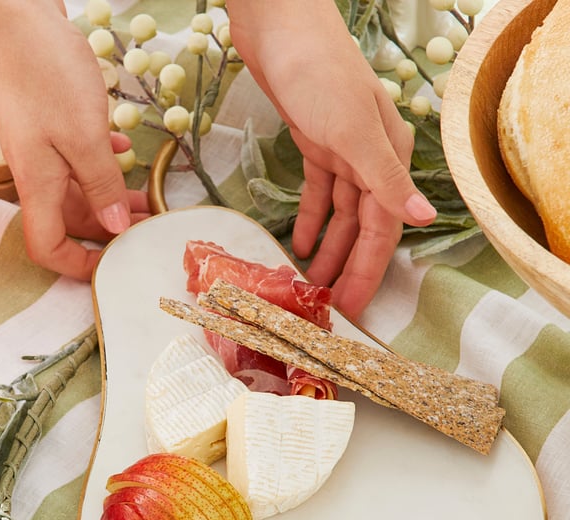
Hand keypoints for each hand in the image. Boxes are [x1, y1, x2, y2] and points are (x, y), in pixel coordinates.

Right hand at [0, 0, 149, 279]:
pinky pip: (77, 160)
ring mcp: (40, 149)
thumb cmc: (44, 70)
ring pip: (78, 190)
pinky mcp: (48, 125)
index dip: (76, 266)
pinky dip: (102, 164)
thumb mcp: (84, 134)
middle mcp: (36, 173)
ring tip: (149, 197)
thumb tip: (115, 227)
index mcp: (38, 184)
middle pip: (71, 221)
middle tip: (148, 228)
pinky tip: (125, 150)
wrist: (12, 13)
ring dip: (112, 197)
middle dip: (109, 230)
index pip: (47, 247)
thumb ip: (101, 184)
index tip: (110, 267)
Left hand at [228, 0, 436, 317]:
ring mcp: (343, 152)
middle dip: (350, 266)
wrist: (281, 28)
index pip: (383, 227)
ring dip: (329, 248)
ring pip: (341, 213)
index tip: (356, 306)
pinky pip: (318, 192)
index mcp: (389, 157)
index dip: (370, 269)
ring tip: (313, 282)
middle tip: (333, 305)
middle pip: (363, 226)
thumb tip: (423, 218)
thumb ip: (386, 178)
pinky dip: (311, 217)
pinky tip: (299, 241)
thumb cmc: (321, 74)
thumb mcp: (354, 132)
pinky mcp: (316, 144)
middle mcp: (371, 158)